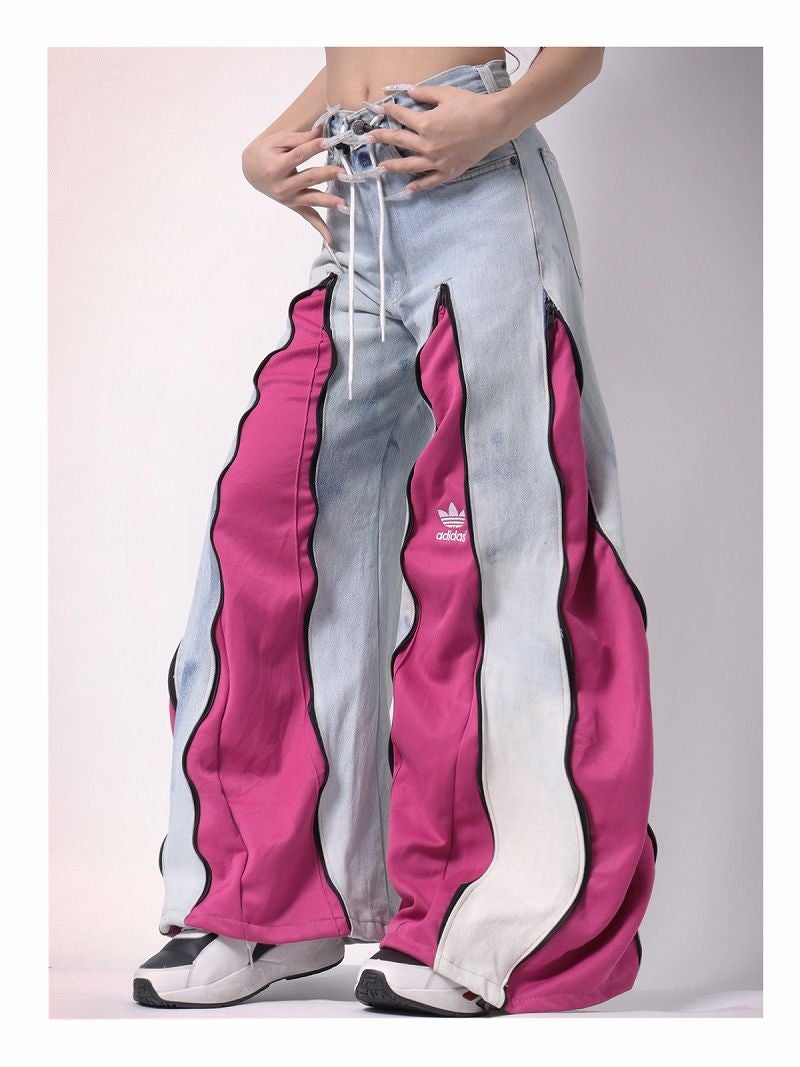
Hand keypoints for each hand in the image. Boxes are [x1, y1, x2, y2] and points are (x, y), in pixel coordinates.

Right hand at [241, 125, 346, 244]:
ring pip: (311, 199)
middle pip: (308, 179)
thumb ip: (299, 138)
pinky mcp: (294, 206)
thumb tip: (321, 130)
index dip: (313, 147)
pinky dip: (320, 229)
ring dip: (328, 202)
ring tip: (344, 203)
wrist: (251, 171)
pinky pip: (309, 218)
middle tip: (344, 172)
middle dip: (327, 175)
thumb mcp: (278, 141)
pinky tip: (331, 240)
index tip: (329, 140)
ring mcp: (289, 198)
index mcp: (276, 167)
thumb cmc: (266, 152)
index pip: (298, 156)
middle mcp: (282, 186)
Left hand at [365, 84, 510, 191]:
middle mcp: (428, 145)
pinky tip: (408, 188)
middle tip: (369, 138)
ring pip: (410, 165)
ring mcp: (437, 161)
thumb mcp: (446, 94)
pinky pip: (430, 181)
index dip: (390, 111)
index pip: (402, 117)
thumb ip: (424, 94)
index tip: (380, 109)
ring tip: (381, 167)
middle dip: (383, 137)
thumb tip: (408, 92)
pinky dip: (419, 185)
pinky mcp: (449, 171)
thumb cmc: (471, 105)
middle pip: (400, 140)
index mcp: (425, 124)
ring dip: (394, 165)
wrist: (494, 122)